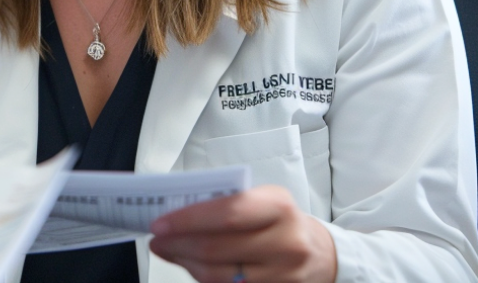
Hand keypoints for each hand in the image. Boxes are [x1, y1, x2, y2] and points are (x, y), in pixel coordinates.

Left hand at [147, 185, 336, 282]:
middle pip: (218, 248)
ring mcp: (284, 274)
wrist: (319, 254)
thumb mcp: (260, 201)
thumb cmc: (279, 222)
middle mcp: (286, 241)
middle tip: (158, 239)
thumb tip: (171, 217)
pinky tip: (192, 266)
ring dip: (186, 264)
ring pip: (219, 275)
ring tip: (170, 251)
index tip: (160, 223)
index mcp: (278, 206)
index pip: (226, 213)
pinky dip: (203, 277)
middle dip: (178, 244)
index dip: (188, 220)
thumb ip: (221, 204)